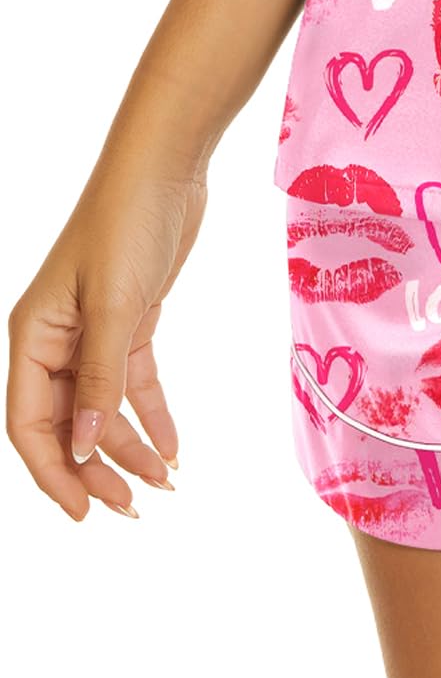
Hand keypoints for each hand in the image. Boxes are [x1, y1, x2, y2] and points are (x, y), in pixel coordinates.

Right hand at [7, 167, 207, 520]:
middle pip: (66, 423)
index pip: (30, 424)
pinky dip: (150, 414)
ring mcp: (91, 330)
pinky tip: (173, 446)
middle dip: (96, 469)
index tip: (85, 512)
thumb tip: (83, 448)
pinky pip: (132, 381)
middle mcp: (54, 339)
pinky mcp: (128, 318)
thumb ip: (99, 379)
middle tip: (133, 508)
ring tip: (164, 484)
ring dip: (128, 447)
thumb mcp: (115, 305)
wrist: (165, 165)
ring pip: (102, 407)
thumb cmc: (127, 222)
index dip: (54, 472)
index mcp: (31, 337)